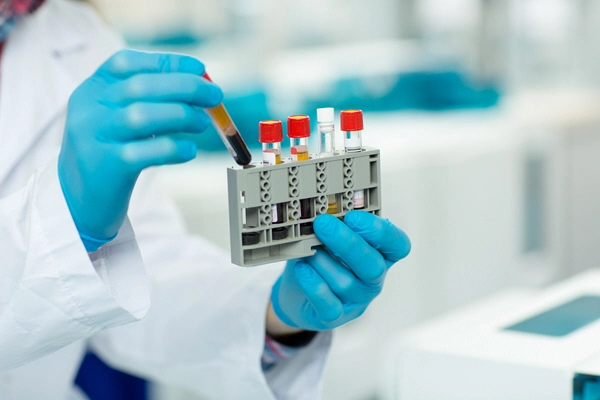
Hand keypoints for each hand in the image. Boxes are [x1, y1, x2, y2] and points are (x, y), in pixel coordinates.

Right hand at [58, 50, 221, 251]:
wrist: (78, 198)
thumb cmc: (110, 151)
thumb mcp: (116, 117)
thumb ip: (148, 99)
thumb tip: (201, 87)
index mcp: (92, 90)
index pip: (126, 62)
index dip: (166, 62)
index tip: (199, 69)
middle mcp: (89, 110)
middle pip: (139, 86)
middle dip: (185, 86)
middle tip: (214, 95)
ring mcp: (96, 139)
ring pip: (141, 116)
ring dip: (181, 115)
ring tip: (202, 122)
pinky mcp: (108, 168)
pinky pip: (147, 153)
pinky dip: (175, 148)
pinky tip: (190, 150)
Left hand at [270, 211, 410, 330]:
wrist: (299, 296)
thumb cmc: (322, 260)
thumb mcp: (332, 240)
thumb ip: (337, 226)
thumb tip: (326, 211)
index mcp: (380, 255)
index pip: (397, 246)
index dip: (381, 232)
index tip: (354, 216)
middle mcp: (373, 279)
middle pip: (372, 265)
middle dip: (348, 243)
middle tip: (323, 224)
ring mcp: (355, 301)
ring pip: (346, 283)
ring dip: (324, 261)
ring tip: (307, 248)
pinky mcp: (334, 317)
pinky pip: (329, 305)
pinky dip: (315, 286)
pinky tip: (303, 269)